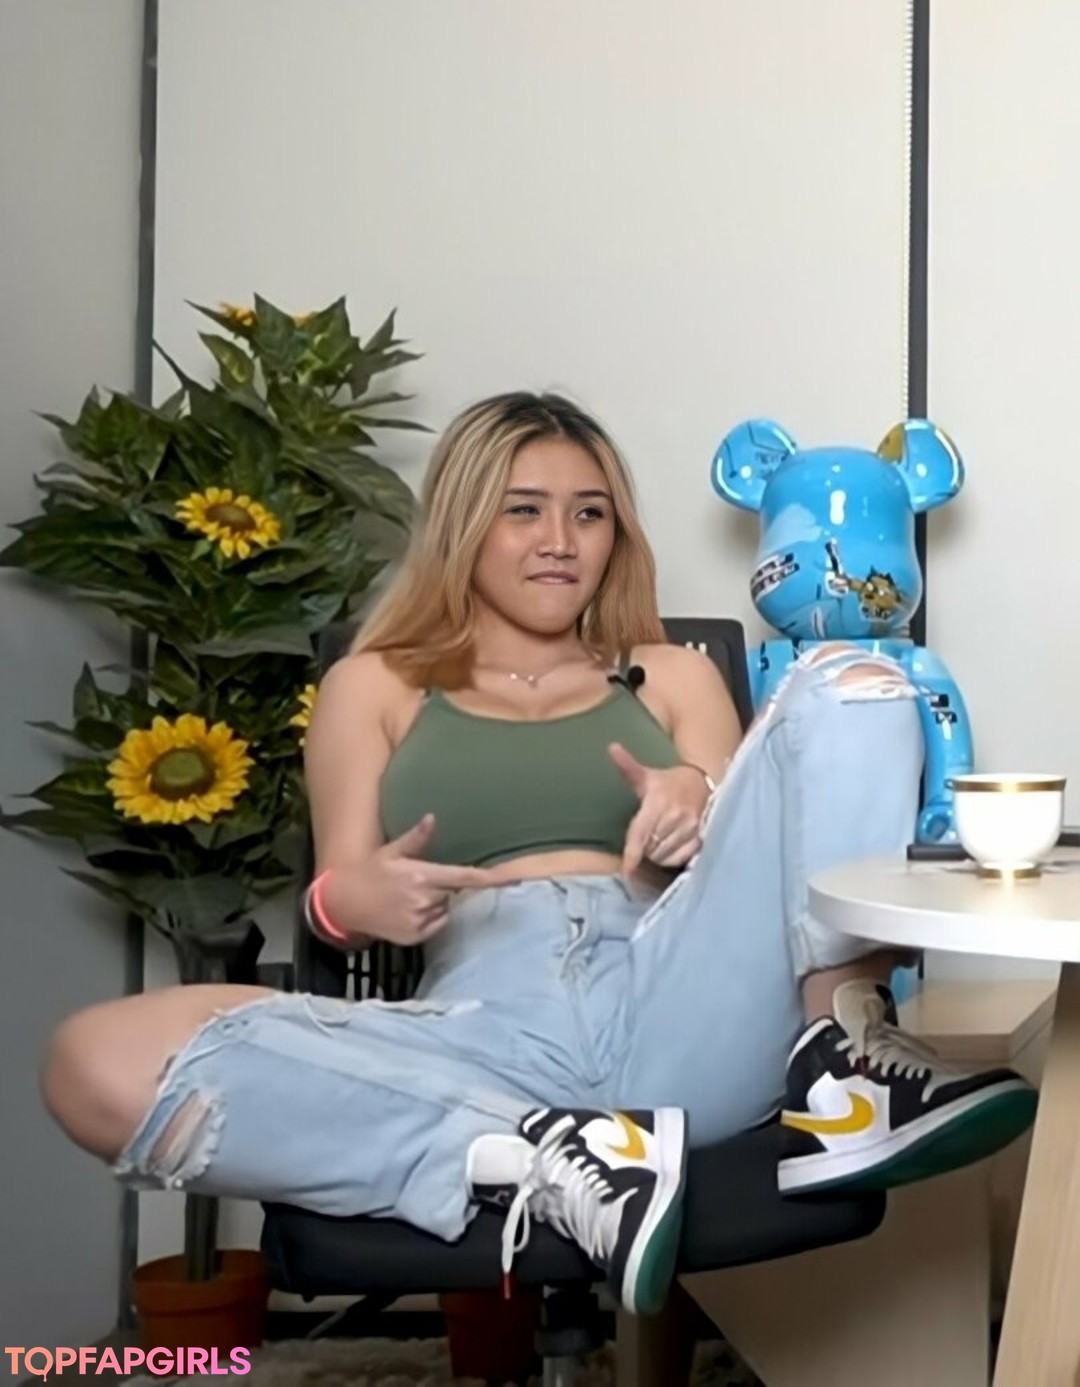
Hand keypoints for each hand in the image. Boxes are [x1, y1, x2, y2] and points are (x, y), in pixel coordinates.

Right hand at [335, 814, 499, 944]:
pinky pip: (435, 925)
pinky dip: (427, 918)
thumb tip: (432, 818)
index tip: (515, 878)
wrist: (344, 903)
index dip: (492, 879)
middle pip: (452, 892)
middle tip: (415, 881)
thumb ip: (416, 838)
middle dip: (441, 886)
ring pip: (443, 909)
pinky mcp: (414, 937)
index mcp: (422, 875)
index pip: (465, 877)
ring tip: (405, 897)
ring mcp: (419, 921)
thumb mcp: (392, 851)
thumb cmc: (369, 872)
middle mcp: (424, 900)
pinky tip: (404, 911)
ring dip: (433, 903)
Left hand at [608, 743, 709, 873]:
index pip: (641, 833)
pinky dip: (670, 857)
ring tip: (657, 838)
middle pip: (649, 848)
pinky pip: (678, 859)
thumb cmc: (667, 783)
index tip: (626, 869)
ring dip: (655, 853)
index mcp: (658, 800)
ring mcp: (690, 828)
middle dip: (643, 847)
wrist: (700, 784)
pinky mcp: (701, 839)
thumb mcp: (646, 775)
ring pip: (663, 855)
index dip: (632, 853)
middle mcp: (675, 815)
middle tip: (646, 834)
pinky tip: (669, 845)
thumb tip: (611, 747)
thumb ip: (627, 766)